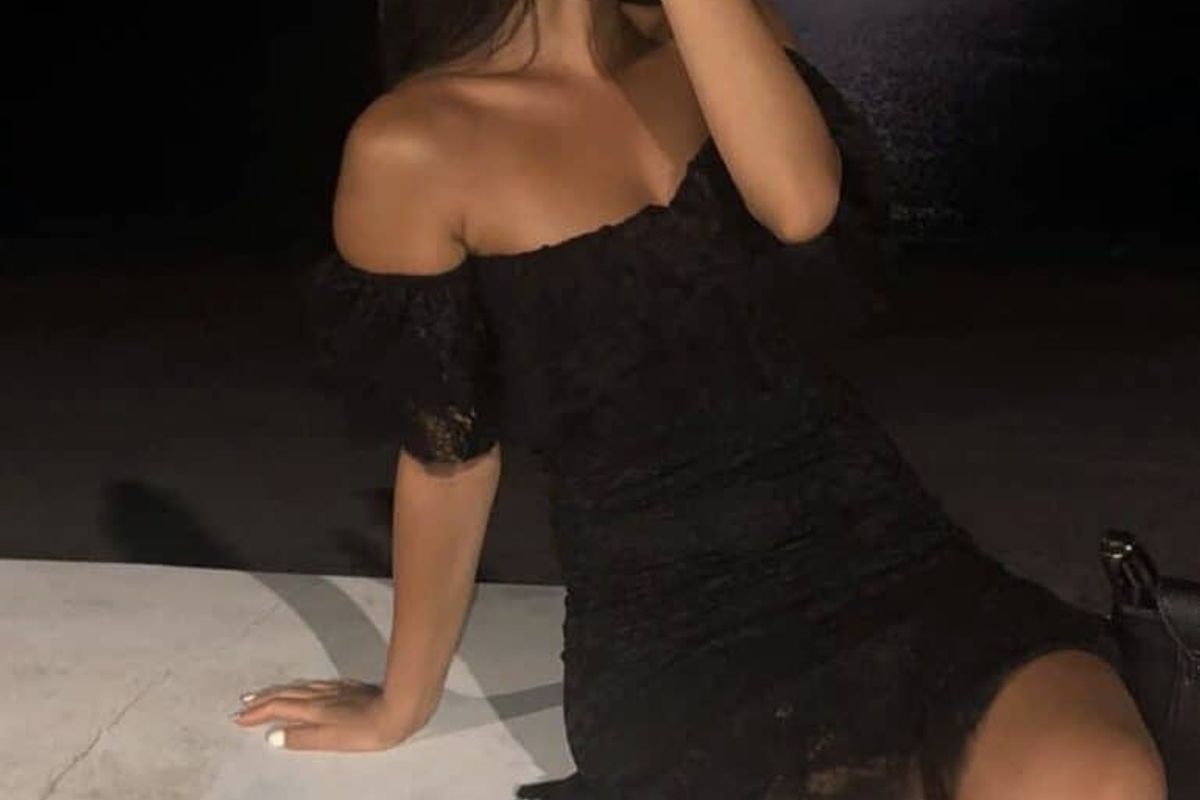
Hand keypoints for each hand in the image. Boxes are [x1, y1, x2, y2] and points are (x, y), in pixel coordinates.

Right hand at [231, 678, 428, 751]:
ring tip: (266, 693)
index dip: (257, 713)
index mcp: (313, 709)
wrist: (398, 707)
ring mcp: (334, 689)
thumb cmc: (365, 730)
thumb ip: (302, 738)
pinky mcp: (348, 687)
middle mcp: (320, 696)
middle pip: (285, 694)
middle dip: (263, 699)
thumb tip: (271, 736)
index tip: (238, 717)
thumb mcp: (331, 739)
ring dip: (279, 691)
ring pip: (299, 687)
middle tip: (244, 701)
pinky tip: (305, 688)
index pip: (278, 708)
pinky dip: (301, 687)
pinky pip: (314, 685)